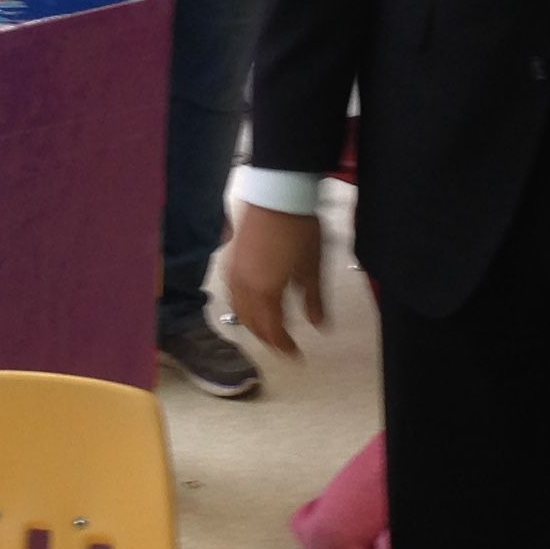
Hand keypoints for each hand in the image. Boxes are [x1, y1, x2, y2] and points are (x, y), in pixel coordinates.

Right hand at [225, 203, 326, 359]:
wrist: (278, 194)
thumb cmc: (298, 229)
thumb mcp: (312, 268)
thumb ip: (314, 300)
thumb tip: (319, 326)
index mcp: (265, 293)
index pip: (271, 330)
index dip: (283, 346)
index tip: (296, 355)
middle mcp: (243, 286)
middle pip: (252, 323)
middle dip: (267, 337)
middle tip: (284, 345)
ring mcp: (234, 271)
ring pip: (238, 308)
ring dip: (253, 322)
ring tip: (270, 326)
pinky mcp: (231, 257)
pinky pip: (232, 292)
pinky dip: (243, 304)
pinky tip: (253, 301)